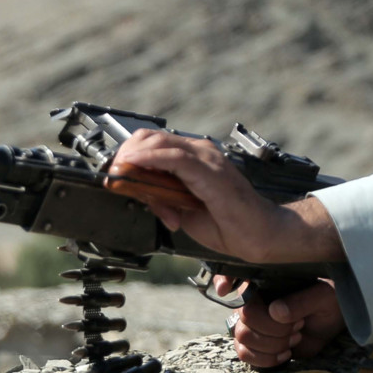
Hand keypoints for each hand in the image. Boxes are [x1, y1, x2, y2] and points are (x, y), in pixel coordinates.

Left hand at [109, 130, 342, 267]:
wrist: (262, 235)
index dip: (130, 152)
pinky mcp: (210, 172)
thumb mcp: (185, 213)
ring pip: (160, 143)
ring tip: (117, 171)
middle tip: (111, 172)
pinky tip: (133, 166)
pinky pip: (174, 159)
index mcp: (196, 160)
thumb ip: (164, 200)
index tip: (113, 169)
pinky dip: (149, 160)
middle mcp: (202, 153)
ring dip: (132, 156)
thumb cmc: (231, 224)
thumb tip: (141, 195)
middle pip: (153, 137)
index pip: (156, 143)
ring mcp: (207, 160)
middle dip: (126, 152)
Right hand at [215, 277, 345, 367]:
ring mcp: (253, 323)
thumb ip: (301, 302)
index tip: (226, 288)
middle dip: (274, 330)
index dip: (223, 278)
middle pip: (244, 319)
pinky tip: (287, 354)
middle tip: (299, 327)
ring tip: (295, 338)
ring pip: (242, 338)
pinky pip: (245, 354)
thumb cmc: (330, 301)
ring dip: (272, 344)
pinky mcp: (257, 344)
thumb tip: (275, 311)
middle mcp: (254, 301)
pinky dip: (267, 359)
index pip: (236, 277)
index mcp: (267, 281)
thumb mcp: (324, 296)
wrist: (334, 324)